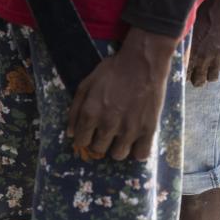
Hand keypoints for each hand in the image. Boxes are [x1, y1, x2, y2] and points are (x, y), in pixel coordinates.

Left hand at [67, 28, 177, 160]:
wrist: (142, 63)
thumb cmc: (111, 72)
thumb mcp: (86, 85)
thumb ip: (75, 110)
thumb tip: (70, 134)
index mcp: (90, 113)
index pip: (81, 141)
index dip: (84, 139)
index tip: (89, 136)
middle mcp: (108, 124)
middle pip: (98, 149)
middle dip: (98, 143)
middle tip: (105, 134)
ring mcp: (129, 129)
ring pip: (118, 155)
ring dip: (116, 149)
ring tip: (120, 138)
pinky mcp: (149, 129)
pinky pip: (141, 155)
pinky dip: (137, 152)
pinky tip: (136, 142)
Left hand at [188, 0, 219, 86]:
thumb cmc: (200, 16)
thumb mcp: (187, 30)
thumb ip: (181, 43)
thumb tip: (171, 48)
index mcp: (191, 52)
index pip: (185, 73)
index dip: (183, 77)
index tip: (182, 76)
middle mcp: (204, 58)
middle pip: (199, 80)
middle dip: (196, 80)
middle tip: (195, 79)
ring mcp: (218, 57)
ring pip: (213, 77)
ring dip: (209, 76)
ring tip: (206, 73)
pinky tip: (216, 63)